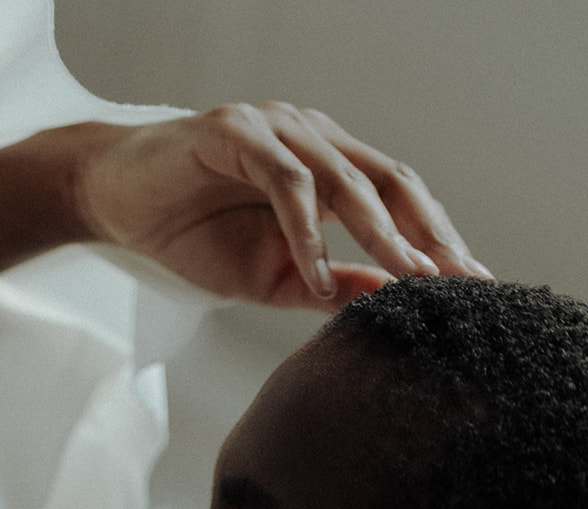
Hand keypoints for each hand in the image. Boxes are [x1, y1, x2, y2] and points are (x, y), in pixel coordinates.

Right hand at [71, 103, 490, 307]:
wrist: (116, 203)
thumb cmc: (193, 233)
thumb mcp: (275, 278)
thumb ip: (330, 286)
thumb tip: (388, 300)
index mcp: (330, 168)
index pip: (401, 201)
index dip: (437, 242)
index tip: (471, 290)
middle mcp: (313, 139)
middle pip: (391, 181)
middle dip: (430, 234)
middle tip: (461, 281)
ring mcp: (277, 129)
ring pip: (346, 178)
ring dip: (380, 232)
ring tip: (408, 278)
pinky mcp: (235, 133)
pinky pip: (286, 181)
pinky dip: (307, 230)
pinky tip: (314, 273)